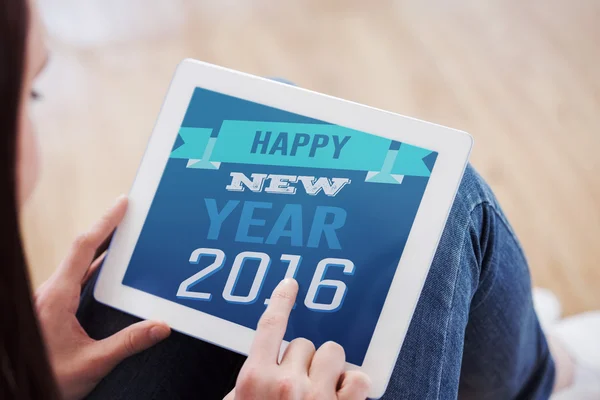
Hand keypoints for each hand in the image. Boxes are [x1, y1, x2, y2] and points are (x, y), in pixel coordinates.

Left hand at [35, 195, 170, 399]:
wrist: (19, 389)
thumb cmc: (47, 376)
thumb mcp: (92, 363)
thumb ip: (128, 343)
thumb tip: (161, 326)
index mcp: (56, 297)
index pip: (84, 248)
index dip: (105, 223)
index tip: (122, 204)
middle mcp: (50, 292)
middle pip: (81, 249)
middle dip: (106, 228)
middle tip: (129, 213)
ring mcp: (50, 299)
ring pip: (77, 262)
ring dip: (100, 246)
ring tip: (124, 235)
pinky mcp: (52, 307)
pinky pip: (75, 276)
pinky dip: (95, 264)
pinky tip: (110, 269)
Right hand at [225, 279, 370, 399]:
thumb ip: (246, 384)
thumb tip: (258, 369)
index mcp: (255, 380)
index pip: (270, 325)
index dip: (281, 300)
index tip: (290, 284)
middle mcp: (287, 384)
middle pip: (303, 343)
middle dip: (301, 361)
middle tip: (295, 388)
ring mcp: (317, 397)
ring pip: (332, 353)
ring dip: (327, 369)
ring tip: (319, 391)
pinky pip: (359, 378)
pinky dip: (352, 385)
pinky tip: (341, 396)